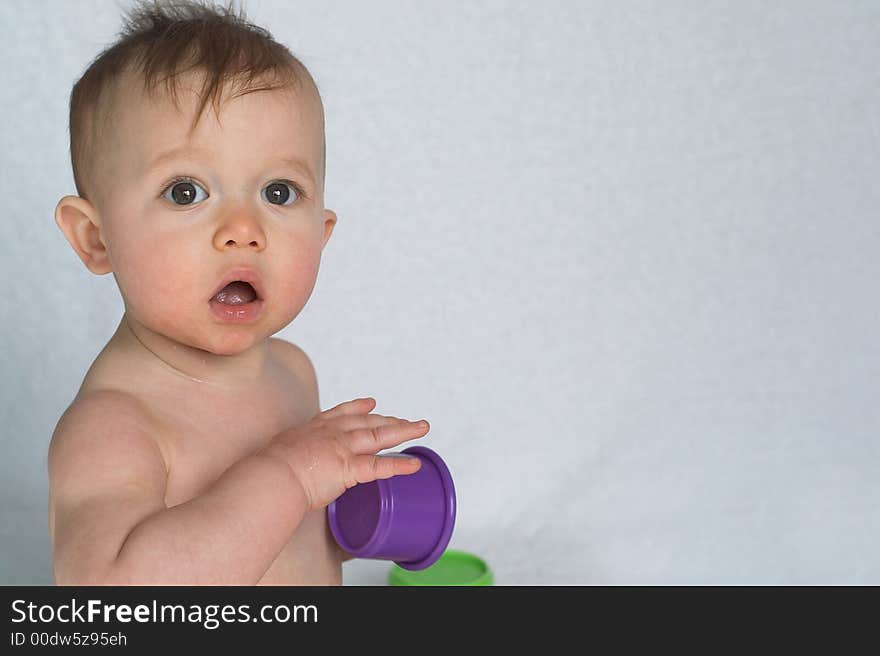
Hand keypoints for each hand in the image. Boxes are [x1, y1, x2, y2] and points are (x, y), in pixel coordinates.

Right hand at [258, 397, 429, 510]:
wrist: (270, 475)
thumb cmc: (267, 470)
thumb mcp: (278, 453)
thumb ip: (290, 456)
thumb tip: (286, 468)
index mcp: (314, 429)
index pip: (340, 414)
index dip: (358, 408)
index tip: (371, 403)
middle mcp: (332, 433)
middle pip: (367, 422)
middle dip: (389, 420)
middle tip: (407, 420)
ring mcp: (343, 448)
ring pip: (380, 436)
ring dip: (404, 430)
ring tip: (422, 427)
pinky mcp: (349, 467)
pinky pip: (380, 466)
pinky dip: (399, 465)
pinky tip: (415, 465)